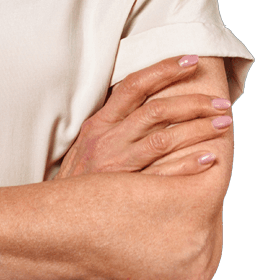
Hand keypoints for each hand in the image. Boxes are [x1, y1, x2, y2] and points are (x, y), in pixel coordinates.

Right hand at [56, 55, 231, 179]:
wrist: (55, 218)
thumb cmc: (77, 181)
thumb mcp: (86, 144)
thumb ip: (112, 125)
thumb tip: (145, 103)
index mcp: (99, 123)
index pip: (135, 85)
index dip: (164, 70)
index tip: (191, 61)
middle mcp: (108, 139)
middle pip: (157, 110)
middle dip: (194, 103)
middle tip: (222, 103)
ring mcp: (117, 165)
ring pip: (165, 139)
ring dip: (199, 129)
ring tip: (224, 123)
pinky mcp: (126, 192)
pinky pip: (165, 175)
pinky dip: (189, 165)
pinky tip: (210, 158)